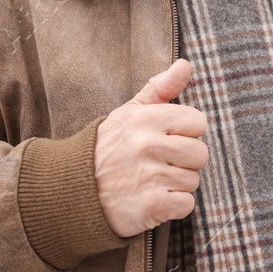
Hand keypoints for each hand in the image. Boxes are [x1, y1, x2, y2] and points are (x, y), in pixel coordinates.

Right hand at [94, 59, 208, 236]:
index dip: (185, 132)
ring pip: (193, 180)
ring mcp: (150, 176)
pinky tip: (152, 199)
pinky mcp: (151, 205)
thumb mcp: (130, 112)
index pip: (198, 122)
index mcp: (146, 119)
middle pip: (200, 153)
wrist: (72, 190)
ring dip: (176, 185)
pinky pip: (186, 204)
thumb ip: (161, 88)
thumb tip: (185, 64)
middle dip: (184, 161)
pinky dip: (173, 206)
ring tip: (150, 181)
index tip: (166, 139)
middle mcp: (148, 145)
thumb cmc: (109, 148)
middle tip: (158, 164)